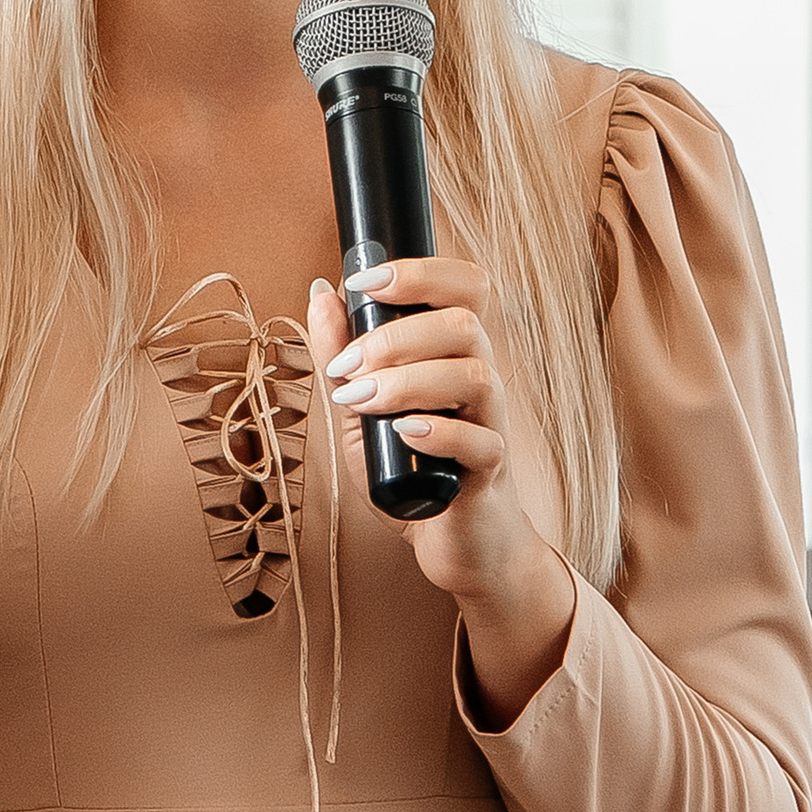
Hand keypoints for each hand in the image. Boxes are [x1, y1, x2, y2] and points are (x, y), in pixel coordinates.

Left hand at [305, 256, 576, 725]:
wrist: (449, 540)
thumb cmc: (409, 468)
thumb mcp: (360, 408)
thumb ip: (341, 353)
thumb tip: (321, 292)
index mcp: (453, 354)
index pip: (466, 287)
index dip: (421, 272)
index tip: (362, 281)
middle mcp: (481, 380)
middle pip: (464, 325)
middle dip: (395, 336)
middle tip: (345, 369)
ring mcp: (489, 425)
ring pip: (475, 376)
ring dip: (408, 380)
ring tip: (361, 401)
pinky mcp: (489, 474)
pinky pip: (481, 443)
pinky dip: (440, 433)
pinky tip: (403, 433)